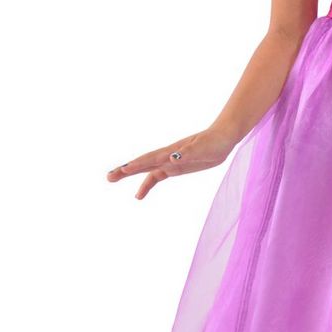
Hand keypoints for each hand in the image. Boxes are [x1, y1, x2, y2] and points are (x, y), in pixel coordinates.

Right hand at [106, 126, 237, 199]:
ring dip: (131, 176)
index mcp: (172, 152)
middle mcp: (167, 156)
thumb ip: (187, 153)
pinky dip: (147, 183)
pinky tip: (140, 193)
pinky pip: (157, 176)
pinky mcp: (176, 167)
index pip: (150, 159)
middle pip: (142, 163)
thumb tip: (172, 157)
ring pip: (146, 170)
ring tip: (112, 179)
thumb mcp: (203, 149)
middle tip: (108, 177)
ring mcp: (170, 161)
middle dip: (125, 170)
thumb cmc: (214, 142)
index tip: (123, 170)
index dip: (137, 165)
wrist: (223, 138)